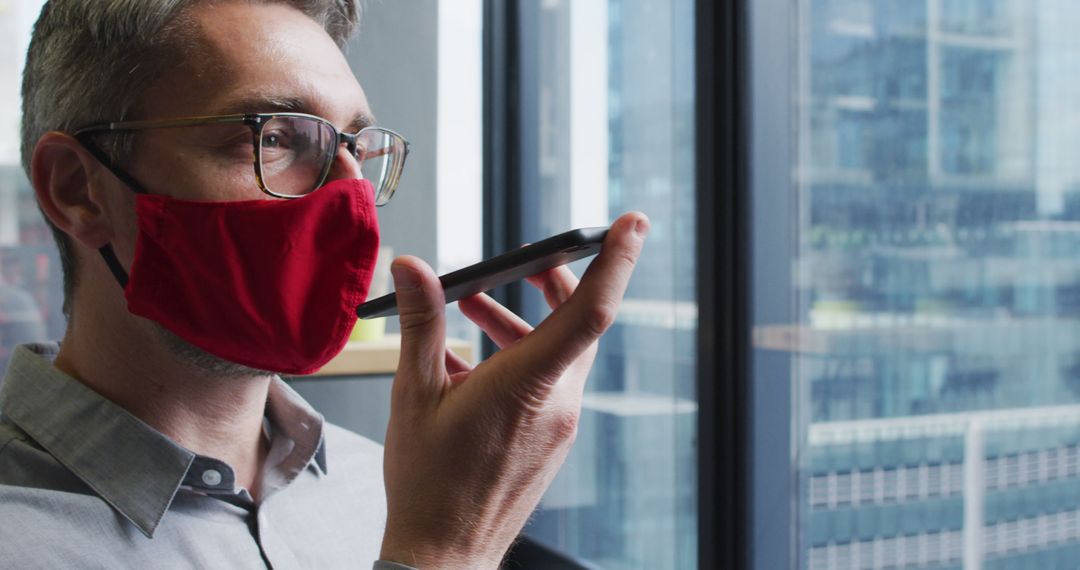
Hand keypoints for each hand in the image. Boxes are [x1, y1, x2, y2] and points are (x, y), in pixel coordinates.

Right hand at [379, 212, 648, 568]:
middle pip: (577, 324)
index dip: (615, 261)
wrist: (442, 555)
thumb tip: (413, 268)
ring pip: (557, 354)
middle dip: (554, 284)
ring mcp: (558, 427)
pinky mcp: (550, 442)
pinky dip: (519, 360)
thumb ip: (422, 325)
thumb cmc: (428, 483)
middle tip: (529, 262)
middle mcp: (556, 404)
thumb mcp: (414, 395)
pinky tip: (469, 366)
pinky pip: (547, 385)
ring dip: (521, 324)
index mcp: (528, 385)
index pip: (590, 310)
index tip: (633, 224)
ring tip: (471, 310)